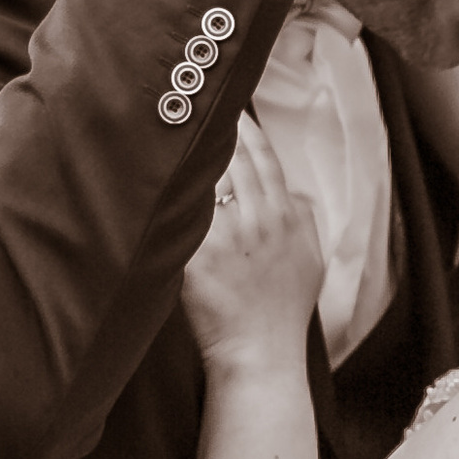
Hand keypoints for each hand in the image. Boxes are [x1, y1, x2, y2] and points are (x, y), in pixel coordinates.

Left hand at [183, 117, 326, 370]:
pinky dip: (166, 189)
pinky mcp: (199, 255)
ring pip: (205, 176)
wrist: (261, 354)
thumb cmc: (282, 313)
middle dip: (213, 128)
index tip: (231, 109)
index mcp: (288, 217)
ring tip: (165, 130)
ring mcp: (230, 235)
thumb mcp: (311, 263)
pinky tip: (147, 169)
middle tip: (190, 105)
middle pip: (234, 157)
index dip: (247, 129)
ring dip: (187, 152)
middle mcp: (261, 219)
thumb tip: (294, 195)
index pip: (265, 158)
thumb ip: (305, 222)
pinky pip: (180, 212)